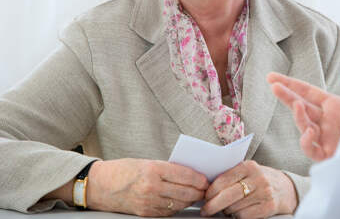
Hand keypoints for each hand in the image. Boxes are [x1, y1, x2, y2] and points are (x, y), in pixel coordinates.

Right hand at [87, 159, 207, 216]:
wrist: (98, 185)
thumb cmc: (122, 170)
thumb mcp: (146, 162)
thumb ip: (167, 168)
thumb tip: (189, 174)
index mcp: (153, 169)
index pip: (185, 175)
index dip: (199, 179)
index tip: (206, 179)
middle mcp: (151, 186)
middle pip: (185, 192)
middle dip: (199, 191)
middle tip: (206, 189)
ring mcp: (148, 202)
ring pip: (178, 204)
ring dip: (190, 201)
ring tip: (196, 196)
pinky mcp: (145, 213)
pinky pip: (168, 212)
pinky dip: (177, 207)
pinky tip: (182, 203)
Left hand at [200, 161, 296, 217]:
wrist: (285, 188)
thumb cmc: (259, 180)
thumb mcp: (248, 172)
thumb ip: (232, 176)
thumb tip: (206, 189)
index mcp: (249, 166)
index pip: (223, 180)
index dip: (210, 191)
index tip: (204, 198)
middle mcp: (258, 178)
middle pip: (227, 195)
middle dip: (213, 205)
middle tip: (206, 210)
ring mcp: (264, 192)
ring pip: (235, 207)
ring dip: (226, 211)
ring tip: (226, 209)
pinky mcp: (269, 207)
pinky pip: (244, 216)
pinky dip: (238, 216)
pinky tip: (238, 213)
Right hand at [267, 69, 339, 160]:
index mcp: (333, 106)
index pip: (307, 92)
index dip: (290, 84)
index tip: (272, 77)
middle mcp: (326, 121)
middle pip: (300, 106)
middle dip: (286, 96)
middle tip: (273, 85)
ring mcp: (325, 137)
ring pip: (304, 126)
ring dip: (298, 116)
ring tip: (297, 105)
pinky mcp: (328, 155)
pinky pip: (311, 149)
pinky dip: (307, 141)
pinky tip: (310, 131)